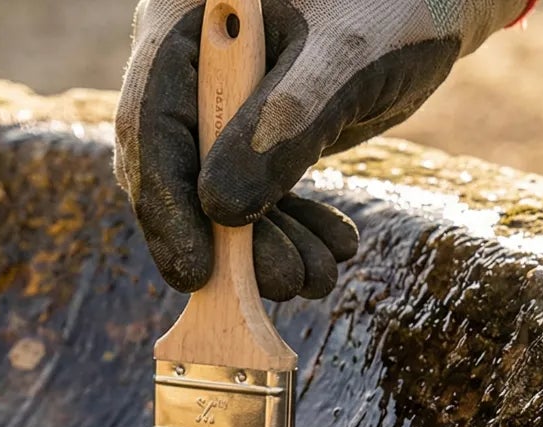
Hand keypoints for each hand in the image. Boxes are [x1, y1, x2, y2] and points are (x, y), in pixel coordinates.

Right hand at [114, 0, 531, 299]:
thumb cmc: (394, 2)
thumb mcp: (345, 58)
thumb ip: (284, 125)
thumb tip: (221, 213)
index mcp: (186, 22)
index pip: (148, 120)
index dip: (166, 203)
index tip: (195, 271)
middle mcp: (189, 63)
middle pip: (175, 165)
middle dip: (226, 237)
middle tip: (281, 282)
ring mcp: (219, 99)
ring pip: (214, 189)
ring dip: (262, 245)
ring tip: (316, 275)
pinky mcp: (254, 128)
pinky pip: (253, 189)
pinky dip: (287, 227)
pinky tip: (328, 251)